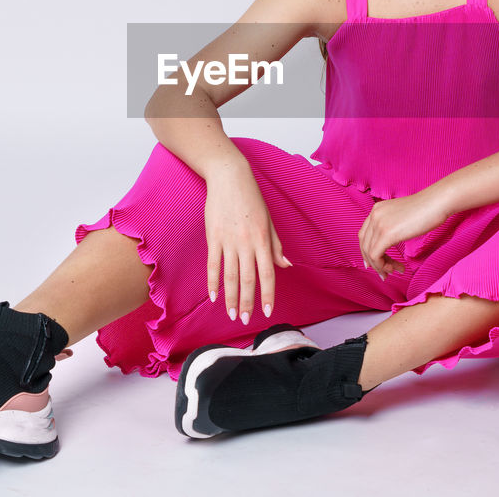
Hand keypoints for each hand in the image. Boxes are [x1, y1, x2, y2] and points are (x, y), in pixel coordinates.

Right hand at [204, 167, 290, 324]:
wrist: (229, 178)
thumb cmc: (251, 198)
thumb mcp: (268, 220)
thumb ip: (275, 245)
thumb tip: (285, 265)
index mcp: (262, 239)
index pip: (267, 273)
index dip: (268, 295)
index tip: (267, 312)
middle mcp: (245, 243)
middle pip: (246, 279)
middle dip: (246, 302)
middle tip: (244, 321)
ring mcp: (227, 241)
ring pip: (229, 276)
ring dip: (230, 298)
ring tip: (230, 314)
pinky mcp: (213, 237)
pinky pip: (213, 264)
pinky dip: (213, 282)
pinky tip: (214, 296)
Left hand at [357, 190, 451, 280]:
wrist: (438, 202)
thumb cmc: (427, 209)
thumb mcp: (402, 216)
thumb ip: (392, 224)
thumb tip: (391, 238)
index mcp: (377, 209)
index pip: (364, 234)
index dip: (367, 251)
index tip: (376, 263)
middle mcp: (374, 215)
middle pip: (364, 244)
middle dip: (373, 261)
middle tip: (384, 272)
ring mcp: (379, 223)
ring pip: (369, 252)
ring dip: (380, 266)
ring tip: (393, 272)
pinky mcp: (387, 233)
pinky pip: (376, 255)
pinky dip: (383, 266)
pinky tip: (396, 268)